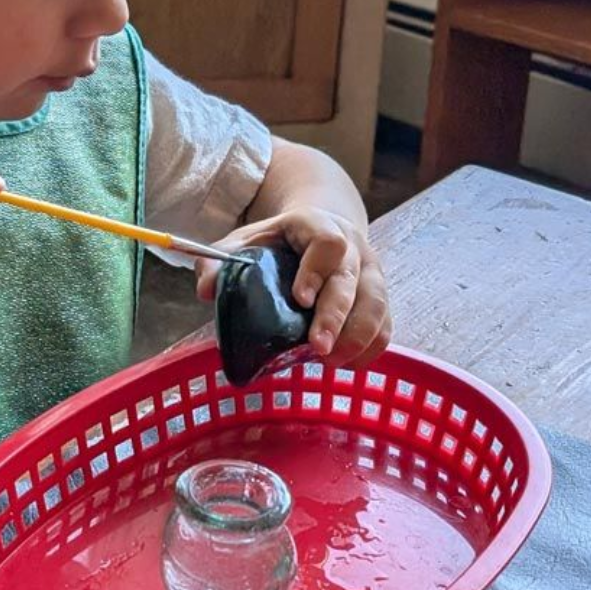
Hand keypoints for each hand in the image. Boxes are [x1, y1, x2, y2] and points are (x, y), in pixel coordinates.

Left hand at [195, 207, 391, 365]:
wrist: (319, 231)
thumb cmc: (277, 243)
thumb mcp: (244, 242)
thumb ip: (220, 262)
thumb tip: (205, 290)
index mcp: (317, 225)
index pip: (328, 243)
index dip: (317, 272)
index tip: (300, 300)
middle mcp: (352, 247)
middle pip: (353, 281)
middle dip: (336, 317)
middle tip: (318, 349)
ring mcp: (371, 272)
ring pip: (376, 305)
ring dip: (357, 338)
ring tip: (330, 362)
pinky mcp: (379, 298)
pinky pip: (385, 325)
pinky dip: (368, 349)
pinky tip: (345, 364)